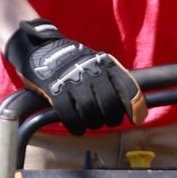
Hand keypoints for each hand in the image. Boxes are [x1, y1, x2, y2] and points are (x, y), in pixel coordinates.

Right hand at [2, 20, 141, 134]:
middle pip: (109, 104)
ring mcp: (73, 81)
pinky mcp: (55, 90)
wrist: (41, 48)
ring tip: (91, 124)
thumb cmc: (73, 62)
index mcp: (106, 64)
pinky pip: (69, 115)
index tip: (136, 119)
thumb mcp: (97, 63)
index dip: (135, 106)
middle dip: (111, 119)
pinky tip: (77, 129)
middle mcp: (92, 72)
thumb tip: (129, 103)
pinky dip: (75, 126)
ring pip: (90, 111)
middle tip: (108, 122)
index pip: (127, 87)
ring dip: (93, 123)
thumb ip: (111, 80)